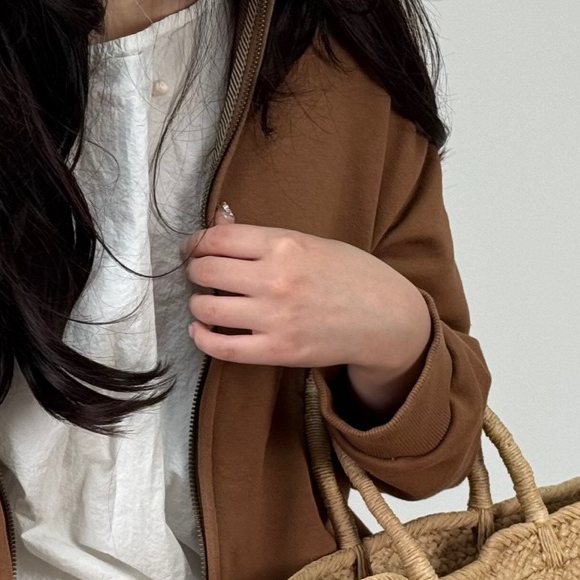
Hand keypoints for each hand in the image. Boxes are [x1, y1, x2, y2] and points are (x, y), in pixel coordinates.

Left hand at [181, 204, 432, 415]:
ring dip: (198, 305)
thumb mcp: (312, 242)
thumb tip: (219, 228)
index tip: (193, 249)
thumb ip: (265, 239)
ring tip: (205, 304)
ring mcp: (274, 317)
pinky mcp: (277, 351)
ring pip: (207, 309)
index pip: (218, 239)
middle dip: (196, 272)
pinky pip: (222, 348)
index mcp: (284, 244)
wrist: (386, 319)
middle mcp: (275, 279)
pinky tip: (201, 332)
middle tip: (200, 276)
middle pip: (206, 272)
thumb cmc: (352, 276)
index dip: (196, 243)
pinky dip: (202, 339)